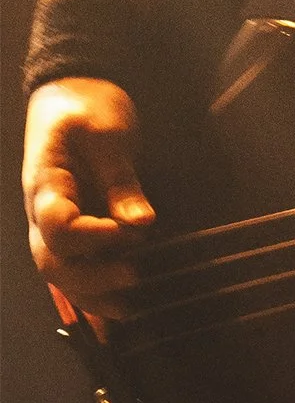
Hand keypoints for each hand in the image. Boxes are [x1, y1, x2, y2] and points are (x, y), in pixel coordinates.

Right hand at [23, 78, 155, 317]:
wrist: (73, 93)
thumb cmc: (87, 107)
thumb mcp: (107, 134)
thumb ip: (121, 179)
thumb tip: (142, 225)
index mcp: (46, 186)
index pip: (58, 226)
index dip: (92, 238)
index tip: (131, 233)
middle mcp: (44, 213)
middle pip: (55, 261)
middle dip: (94, 278)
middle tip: (137, 275)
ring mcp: (57, 225)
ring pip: (63, 274)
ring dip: (95, 295)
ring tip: (133, 306)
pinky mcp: (77, 230)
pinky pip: (79, 269)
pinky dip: (97, 292)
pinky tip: (124, 310)